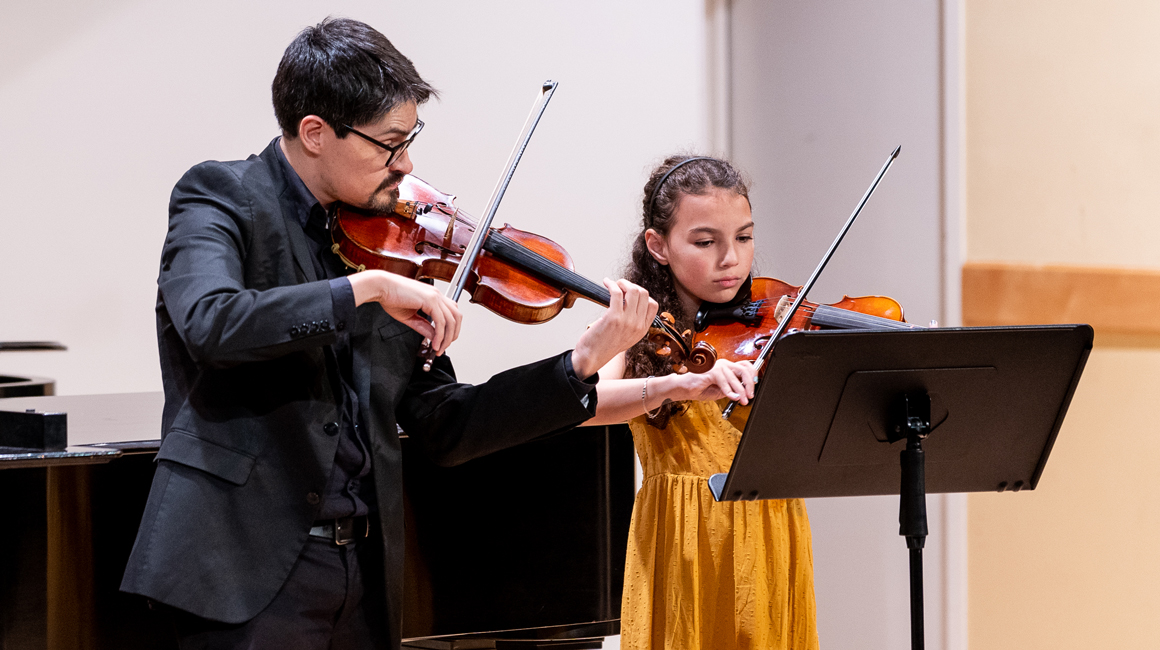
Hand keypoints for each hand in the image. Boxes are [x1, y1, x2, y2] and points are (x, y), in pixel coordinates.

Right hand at [348, 270, 462, 354]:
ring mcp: (435, 296)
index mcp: (433, 296)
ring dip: (447, 338)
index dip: (451, 329)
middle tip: (444, 347)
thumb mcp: (410, 317)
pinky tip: (434, 343)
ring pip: (451, 321)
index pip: (452, 313)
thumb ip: (424, 326)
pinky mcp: (430, 300)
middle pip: (456, 317)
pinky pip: (441, 322)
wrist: (380, 287)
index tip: (444, 341)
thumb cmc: (391, 297)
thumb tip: (434, 337)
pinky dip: (440, 335)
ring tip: (439, 348)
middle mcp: (437, 295)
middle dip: (453, 335)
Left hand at [571, 279, 657, 377]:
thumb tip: (629, 302)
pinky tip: (606, 284)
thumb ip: (633, 323)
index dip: (642, 294)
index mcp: (642, 330)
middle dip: (631, 285)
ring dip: (622, 283)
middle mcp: (637, 325)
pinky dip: (611, 284)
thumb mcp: (627, 337)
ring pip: (633, 291)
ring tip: (614, 284)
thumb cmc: (604, 346)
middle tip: (620, 286)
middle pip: (644, 294)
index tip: (630, 293)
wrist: (592, 357)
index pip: (653, 305)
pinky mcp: (613, 317)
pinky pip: (617, 293)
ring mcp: (627, 321)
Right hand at [673, 358, 756, 403]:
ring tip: (742, 400)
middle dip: (750, 384)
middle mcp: (723, 364)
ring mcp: (717, 366)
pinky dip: (729, 391)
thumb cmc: (701, 388)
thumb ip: (733, 388)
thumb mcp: (722, 390)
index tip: (755, 386)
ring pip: (735, 378)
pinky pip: (724, 382)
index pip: (745, 366)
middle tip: (750, 395)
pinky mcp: (711, 372)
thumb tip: (745, 391)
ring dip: (740, 391)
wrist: (685, 388)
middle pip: (743, 370)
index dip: (752, 375)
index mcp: (727, 366)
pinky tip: (732, 397)